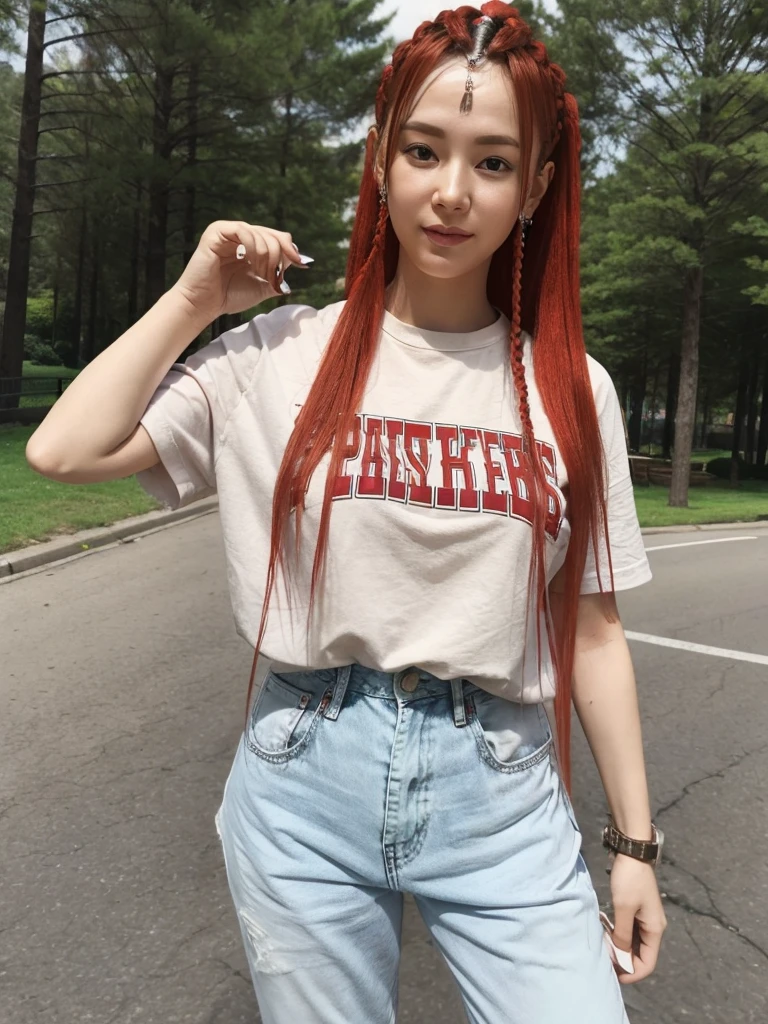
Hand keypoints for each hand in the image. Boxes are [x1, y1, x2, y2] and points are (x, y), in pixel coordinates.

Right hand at [171, 221, 309, 321]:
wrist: (204, 305)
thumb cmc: (229, 296)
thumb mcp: (262, 286)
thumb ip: (279, 274)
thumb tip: (301, 263)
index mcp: (250, 246)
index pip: (277, 238)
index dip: (290, 249)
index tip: (301, 264)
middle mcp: (240, 236)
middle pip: (272, 235)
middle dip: (278, 257)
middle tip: (272, 277)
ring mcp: (228, 232)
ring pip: (260, 233)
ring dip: (266, 255)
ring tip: (261, 274)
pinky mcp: (216, 232)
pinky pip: (243, 230)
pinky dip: (253, 246)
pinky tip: (250, 263)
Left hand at [609, 854, 666, 982]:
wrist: (632, 852)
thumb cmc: (629, 880)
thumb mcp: (623, 908)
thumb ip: (623, 934)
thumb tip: (621, 955)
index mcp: (655, 930)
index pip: (648, 963)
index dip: (632, 973)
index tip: (615, 976)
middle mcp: (653, 927)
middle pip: (641, 955)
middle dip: (624, 961)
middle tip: (604, 961)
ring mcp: (645, 918)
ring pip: (633, 943)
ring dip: (619, 948)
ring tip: (603, 948)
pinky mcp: (636, 910)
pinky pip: (629, 931)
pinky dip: (618, 935)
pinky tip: (605, 932)